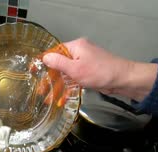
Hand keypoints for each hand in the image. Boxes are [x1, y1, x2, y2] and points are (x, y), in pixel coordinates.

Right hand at [42, 38, 157, 101]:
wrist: (123, 80)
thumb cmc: (99, 73)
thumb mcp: (75, 69)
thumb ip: (59, 63)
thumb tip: (44, 57)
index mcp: (76, 46)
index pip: (55, 52)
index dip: (44, 63)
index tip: (34, 73)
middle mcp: (80, 52)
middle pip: (60, 63)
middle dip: (50, 78)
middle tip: (40, 90)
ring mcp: (85, 62)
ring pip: (67, 73)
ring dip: (58, 85)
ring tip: (47, 98)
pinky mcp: (90, 72)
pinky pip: (75, 78)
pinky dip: (69, 87)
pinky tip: (61, 98)